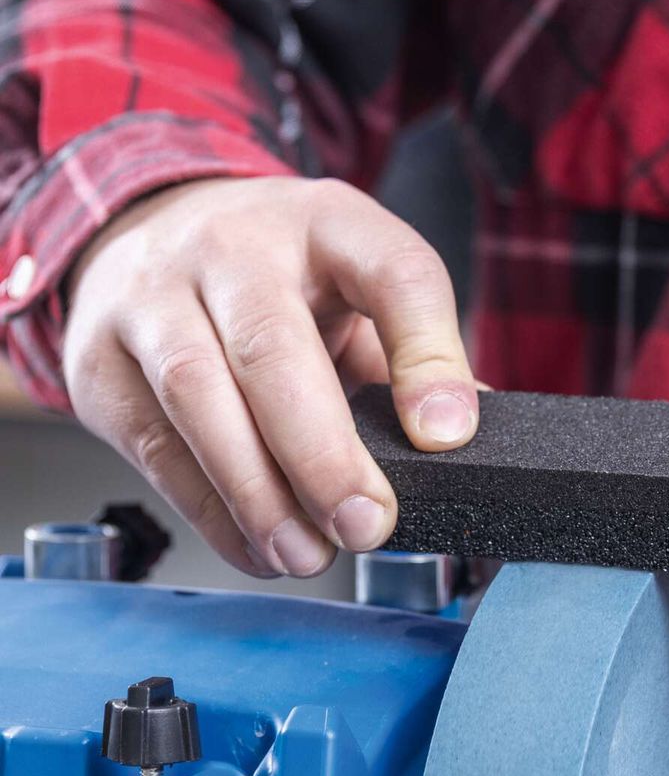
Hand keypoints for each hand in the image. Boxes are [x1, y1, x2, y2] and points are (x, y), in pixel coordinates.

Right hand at [63, 176, 476, 576]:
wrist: (155, 231)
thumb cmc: (283, 277)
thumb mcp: (361, 287)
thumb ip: (412, 355)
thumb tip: (462, 441)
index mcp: (327, 222)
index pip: (394, 273)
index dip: (428, 356)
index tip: (446, 437)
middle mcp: (231, 244)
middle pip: (272, 345)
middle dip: (322, 453)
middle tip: (364, 526)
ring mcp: (151, 294)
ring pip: (197, 394)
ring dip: (257, 493)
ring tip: (308, 553)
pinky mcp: (98, 356)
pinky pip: (152, 443)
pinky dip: (209, 509)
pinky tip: (257, 545)